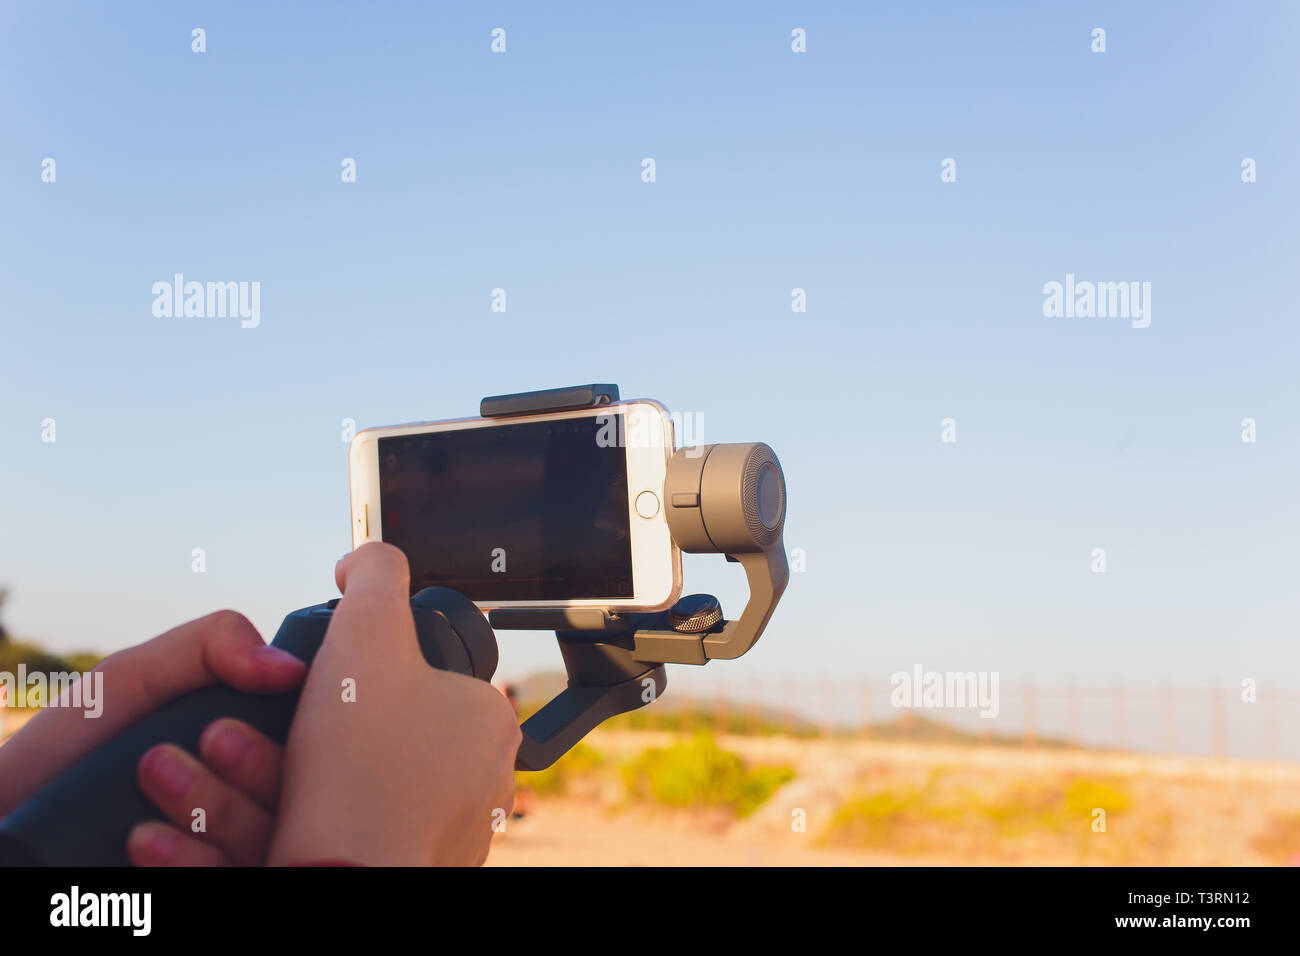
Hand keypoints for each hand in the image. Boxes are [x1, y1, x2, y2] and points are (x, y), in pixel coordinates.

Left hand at [0, 610, 305, 863]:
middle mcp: (252, 811)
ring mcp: (228, 858)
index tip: (271, 694)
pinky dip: (191, 860)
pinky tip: (142, 839)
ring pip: (267, 842)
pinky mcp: (202, 893)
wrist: (4, 829)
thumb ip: (207, 647)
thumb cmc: (63, 759)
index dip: (308, 722)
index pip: (315, 743)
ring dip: (218, 805)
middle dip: (259, 763)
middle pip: (303, 797)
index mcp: (250, 755)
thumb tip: (291, 668)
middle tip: (212, 737)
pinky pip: (228, 884)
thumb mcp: (130, 682)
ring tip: (154, 773)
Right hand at [266, 542, 520, 865]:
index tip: (326, 681)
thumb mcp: (366, 632)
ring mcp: (456, 831)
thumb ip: (375, 577)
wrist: (341, 880)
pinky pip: (362, 830)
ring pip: (374, 782)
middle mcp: (487, 779)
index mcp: (491, 719)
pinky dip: (322, 819)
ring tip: (266, 767)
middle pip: (393, 728)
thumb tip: (369, 558)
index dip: (365, 666)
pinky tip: (290, 813)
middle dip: (331, 723)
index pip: (426, 670)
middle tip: (285, 727)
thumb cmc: (360, 766)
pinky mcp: (416, 868)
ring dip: (317, 771)